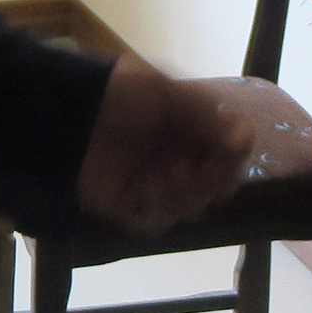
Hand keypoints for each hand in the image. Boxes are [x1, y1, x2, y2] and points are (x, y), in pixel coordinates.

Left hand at [76, 56, 263, 233]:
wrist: (67, 113)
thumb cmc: (118, 93)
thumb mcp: (166, 94)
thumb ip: (206, 116)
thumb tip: (245, 137)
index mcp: (189, 129)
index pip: (228, 152)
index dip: (234, 155)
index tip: (231, 150)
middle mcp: (177, 158)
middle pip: (217, 184)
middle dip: (215, 178)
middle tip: (202, 168)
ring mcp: (154, 184)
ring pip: (193, 204)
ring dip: (191, 192)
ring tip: (171, 174)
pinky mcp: (131, 205)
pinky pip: (160, 219)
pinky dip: (165, 208)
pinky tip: (155, 187)